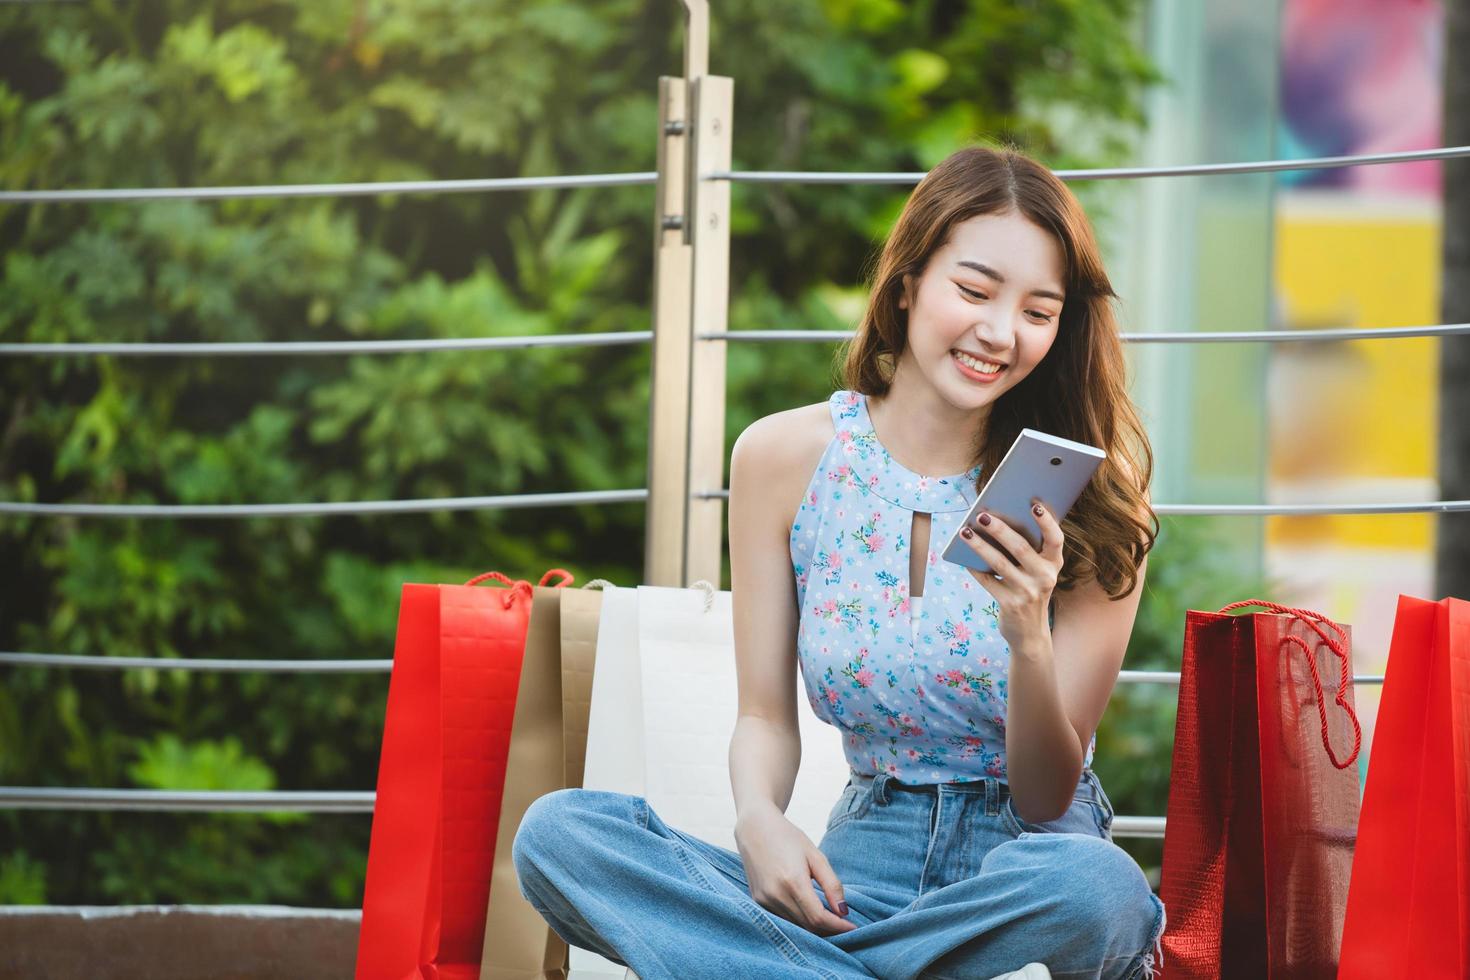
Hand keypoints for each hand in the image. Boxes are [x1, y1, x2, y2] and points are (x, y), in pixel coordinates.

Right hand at [733, 804, 854, 935]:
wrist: (755, 828)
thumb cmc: (788, 838)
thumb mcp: (815, 856)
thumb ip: (831, 884)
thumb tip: (843, 911)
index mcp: (793, 881)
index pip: (818, 917)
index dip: (837, 926)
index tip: (852, 927)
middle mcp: (776, 894)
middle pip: (808, 926)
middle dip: (829, 929)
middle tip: (844, 923)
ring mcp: (764, 900)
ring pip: (795, 926)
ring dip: (814, 928)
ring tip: (829, 919)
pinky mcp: (758, 901)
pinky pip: (783, 919)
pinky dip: (799, 921)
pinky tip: (809, 913)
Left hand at [957, 498, 1063, 647]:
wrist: (1030, 634)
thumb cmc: (1030, 592)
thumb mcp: (1037, 574)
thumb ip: (1027, 552)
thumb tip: (996, 522)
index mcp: (1054, 565)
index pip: (1056, 539)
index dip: (1047, 522)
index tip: (1033, 504)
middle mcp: (1045, 577)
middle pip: (1021, 548)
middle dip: (1000, 529)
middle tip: (982, 515)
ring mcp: (1028, 592)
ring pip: (999, 563)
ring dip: (980, 546)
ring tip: (964, 532)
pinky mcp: (1010, 604)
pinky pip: (987, 581)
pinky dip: (974, 568)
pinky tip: (962, 557)